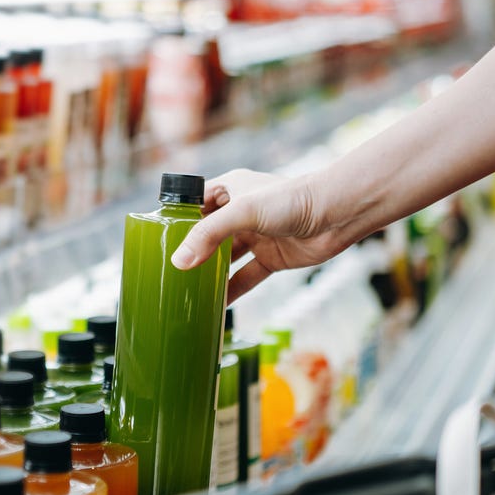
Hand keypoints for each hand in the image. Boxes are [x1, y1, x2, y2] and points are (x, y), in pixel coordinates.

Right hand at [171, 169, 349, 302]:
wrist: (338, 214)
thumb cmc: (293, 199)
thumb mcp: (243, 212)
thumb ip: (209, 235)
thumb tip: (179, 262)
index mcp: (230, 189)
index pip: (193, 204)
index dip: (176, 221)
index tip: (156, 240)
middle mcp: (240, 213)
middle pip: (207, 235)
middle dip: (190, 252)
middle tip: (166, 272)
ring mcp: (256, 237)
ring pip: (225, 259)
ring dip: (209, 274)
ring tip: (186, 292)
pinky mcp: (272, 258)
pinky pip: (245, 277)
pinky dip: (231, 291)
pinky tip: (216, 305)